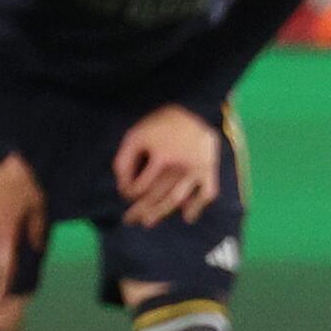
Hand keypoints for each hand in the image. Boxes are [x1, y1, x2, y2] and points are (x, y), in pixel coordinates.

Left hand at [113, 105, 225, 225]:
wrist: (194, 108)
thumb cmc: (161, 123)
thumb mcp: (136, 135)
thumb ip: (125, 159)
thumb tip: (122, 185)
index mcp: (160, 158)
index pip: (140, 187)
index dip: (129, 192)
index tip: (125, 193)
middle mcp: (178, 168)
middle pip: (156, 196)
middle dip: (140, 210)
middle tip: (129, 220)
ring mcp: (195, 171)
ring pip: (177, 199)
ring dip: (161, 212)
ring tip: (148, 222)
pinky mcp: (208, 170)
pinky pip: (207, 193)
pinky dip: (197, 207)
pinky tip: (187, 217)